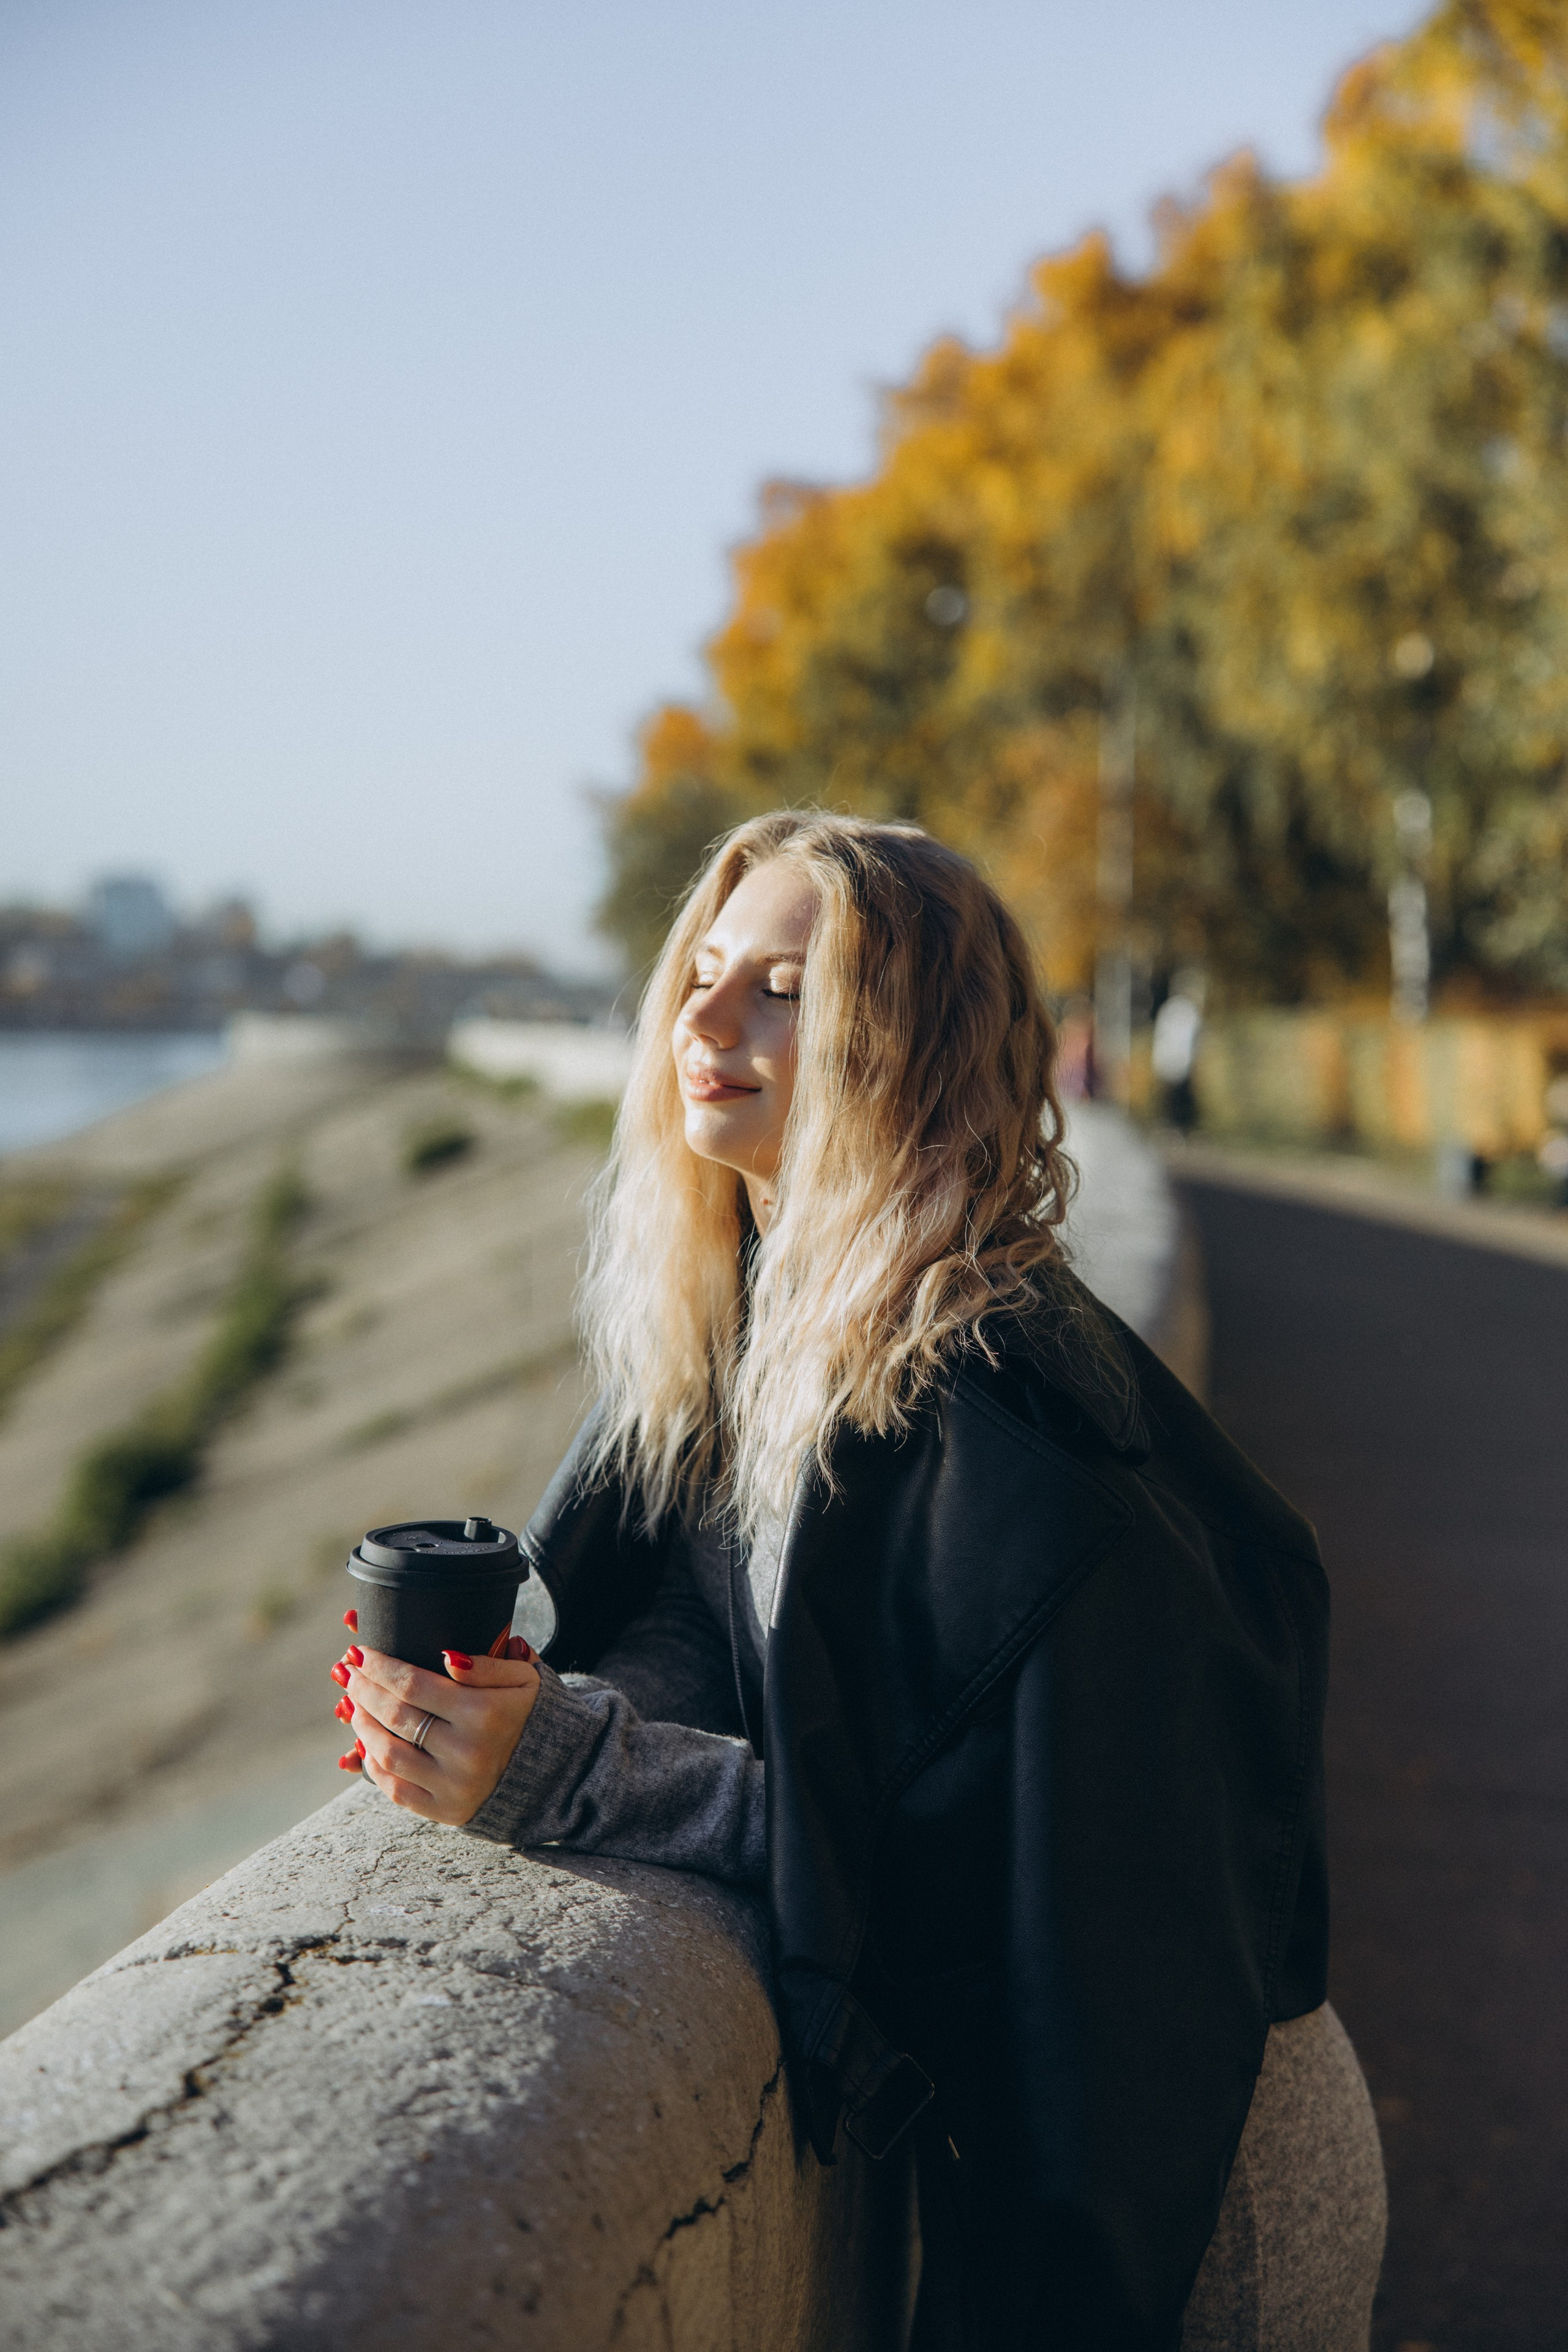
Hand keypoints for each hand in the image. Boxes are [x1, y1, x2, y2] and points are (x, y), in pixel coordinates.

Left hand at [334, 1636, 540, 1825]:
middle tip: (348, 1672)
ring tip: (354, 1704)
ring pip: (388, 1754)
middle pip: (395, 1716)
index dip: (380, 1666)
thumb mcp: (525, 1679)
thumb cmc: (534, 1716)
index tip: (360, 1651)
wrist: (555, 1776)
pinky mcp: (446, 1811)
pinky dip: (373, 1766)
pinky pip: (396, 1790)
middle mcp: (466, 1752)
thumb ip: (488, 1664)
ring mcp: (454, 1786)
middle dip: (364, 1689)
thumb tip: (447, 1657)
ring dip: (362, 1726)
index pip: (413, 1684)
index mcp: (484, 1713)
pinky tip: (366, 1744)